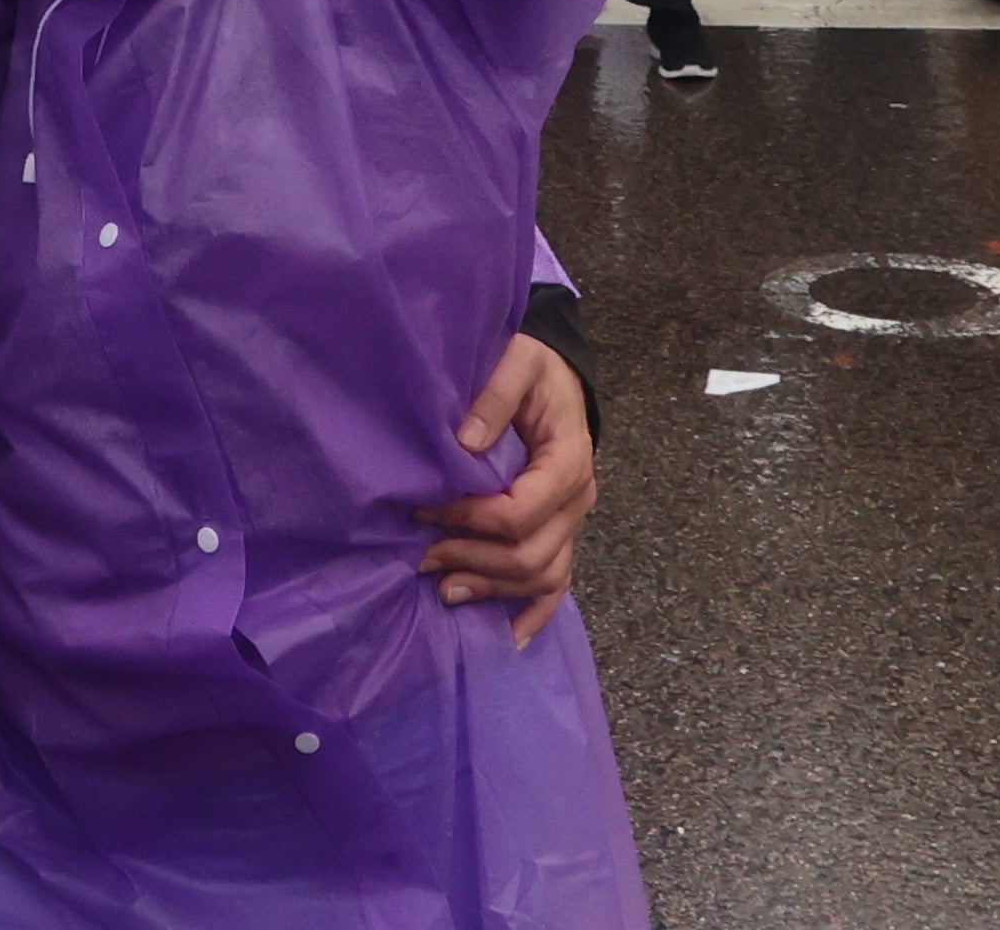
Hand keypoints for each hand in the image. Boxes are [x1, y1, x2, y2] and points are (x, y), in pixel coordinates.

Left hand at [414, 331, 593, 650]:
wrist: (558, 375)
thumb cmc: (535, 367)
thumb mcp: (518, 360)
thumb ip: (496, 395)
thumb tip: (465, 443)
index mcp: (568, 461)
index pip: (521, 511)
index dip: (472, 519)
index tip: (428, 511)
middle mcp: (577, 499)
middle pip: (530, 554)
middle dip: (473, 560)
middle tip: (422, 557)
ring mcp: (572, 523)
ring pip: (541, 576)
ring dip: (492, 589)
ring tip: (444, 591)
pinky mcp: (562, 534)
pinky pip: (557, 584)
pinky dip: (535, 614)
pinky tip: (510, 639)